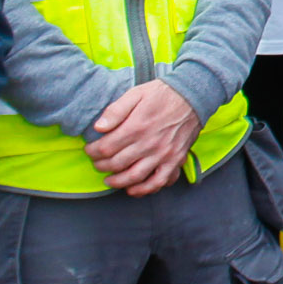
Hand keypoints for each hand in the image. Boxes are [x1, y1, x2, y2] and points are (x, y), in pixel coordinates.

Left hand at [88, 79, 204, 196]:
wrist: (192, 96)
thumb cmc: (161, 94)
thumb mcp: (135, 94)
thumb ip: (115, 111)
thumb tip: (98, 127)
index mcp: (136, 127)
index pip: (106, 148)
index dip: (93, 152)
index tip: (90, 150)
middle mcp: (148, 144)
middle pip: (117, 164)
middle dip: (102, 166)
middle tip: (97, 164)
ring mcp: (163, 154)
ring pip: (134, 177)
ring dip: (118, 182)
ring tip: (110, 180)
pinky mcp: (175, 160)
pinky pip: (159, 181)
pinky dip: (145, 189)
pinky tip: (133, 189)